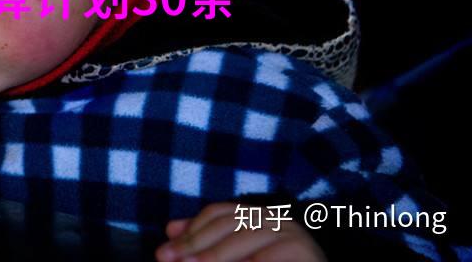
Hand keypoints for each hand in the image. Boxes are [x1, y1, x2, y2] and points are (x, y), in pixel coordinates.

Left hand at [155, 202, 326, 261]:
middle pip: (229, 225)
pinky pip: (268, 259)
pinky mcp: (306, 254)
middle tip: (170, 259)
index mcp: (259, 216)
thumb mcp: (238, 253)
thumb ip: (209, 242)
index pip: (219, 213)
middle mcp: (277, 219)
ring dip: (216, 255)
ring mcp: (293, 235)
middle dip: (196, 244)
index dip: (191, 229)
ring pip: (247, 240)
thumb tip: (170, 229)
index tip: (165, 250)